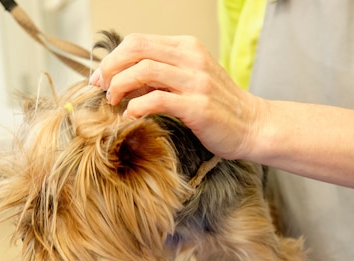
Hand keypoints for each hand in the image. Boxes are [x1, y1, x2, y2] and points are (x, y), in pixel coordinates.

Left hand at [90, 33, 263, 159]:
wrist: (254, 126)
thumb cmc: (221, 107)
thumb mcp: (192, 80)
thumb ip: (164, 74)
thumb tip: (126, 80)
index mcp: (188, 48)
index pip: (139, 41)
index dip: (113, 57)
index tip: (101, 76)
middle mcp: (192, 59)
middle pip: (136, 50)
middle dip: (110, 68)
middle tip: (100, 87)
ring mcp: (196, 82)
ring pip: (143, 71)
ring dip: (120, 86)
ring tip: (113, 101)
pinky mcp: (198, 107)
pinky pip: (157, 100)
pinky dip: (136, 107)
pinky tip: (131, 116)